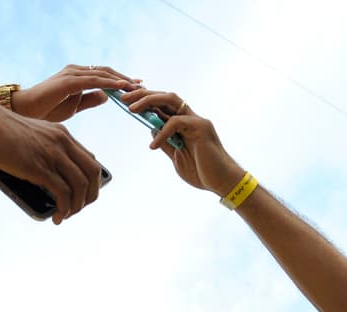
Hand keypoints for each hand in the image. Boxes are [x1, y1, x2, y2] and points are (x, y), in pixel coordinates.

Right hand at [0, 108, 102, 223]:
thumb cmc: (0, 131)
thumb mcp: (31, 135)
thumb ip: (41, 149)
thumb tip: (41, 174)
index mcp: (62, 135)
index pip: (90, 160)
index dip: (91, 181)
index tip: (82, 195)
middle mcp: (62, 143)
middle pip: (93, 173)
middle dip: (91, 196)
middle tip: (78, 208)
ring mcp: (52, 155)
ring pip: (81, 185)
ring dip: (77, 206)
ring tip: (66, 216)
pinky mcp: (39, 168)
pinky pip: (62, 192)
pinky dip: (64, 208)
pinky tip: (57, 217)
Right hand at [11, 65, 137, 122]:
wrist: (25, 111)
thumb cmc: (46, 110)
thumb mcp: (74, 106)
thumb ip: (89, 100)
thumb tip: (106, 97)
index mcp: (78, 76)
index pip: (104, 75)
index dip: (121, 81)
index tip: (136, 87)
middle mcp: (76, 71)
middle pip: (107, 72)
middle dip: (125, 79)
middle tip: (142, 86)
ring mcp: (72, 74)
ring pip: (103, 74)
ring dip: (121, 81)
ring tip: (136, 88)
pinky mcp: (69, 81)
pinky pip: (94, 80)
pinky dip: (110, 83)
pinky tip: (121, 88)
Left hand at [119, 89, 245, 197]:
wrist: (222, 182)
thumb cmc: (202, 171)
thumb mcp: (176, 157)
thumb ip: (166, 142)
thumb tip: (152, 130)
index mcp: (183, 123)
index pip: (162, 105)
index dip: (144, 100)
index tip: (125, 101)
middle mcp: (190, 117)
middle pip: (164, 96)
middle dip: (142, 94)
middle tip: (123, 98)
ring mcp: (196, 120)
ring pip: (171, 100)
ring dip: (149, 101)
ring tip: (131, 110)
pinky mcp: (201, 127)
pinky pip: (176, 122)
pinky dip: (162, 132)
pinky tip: (153, 145)